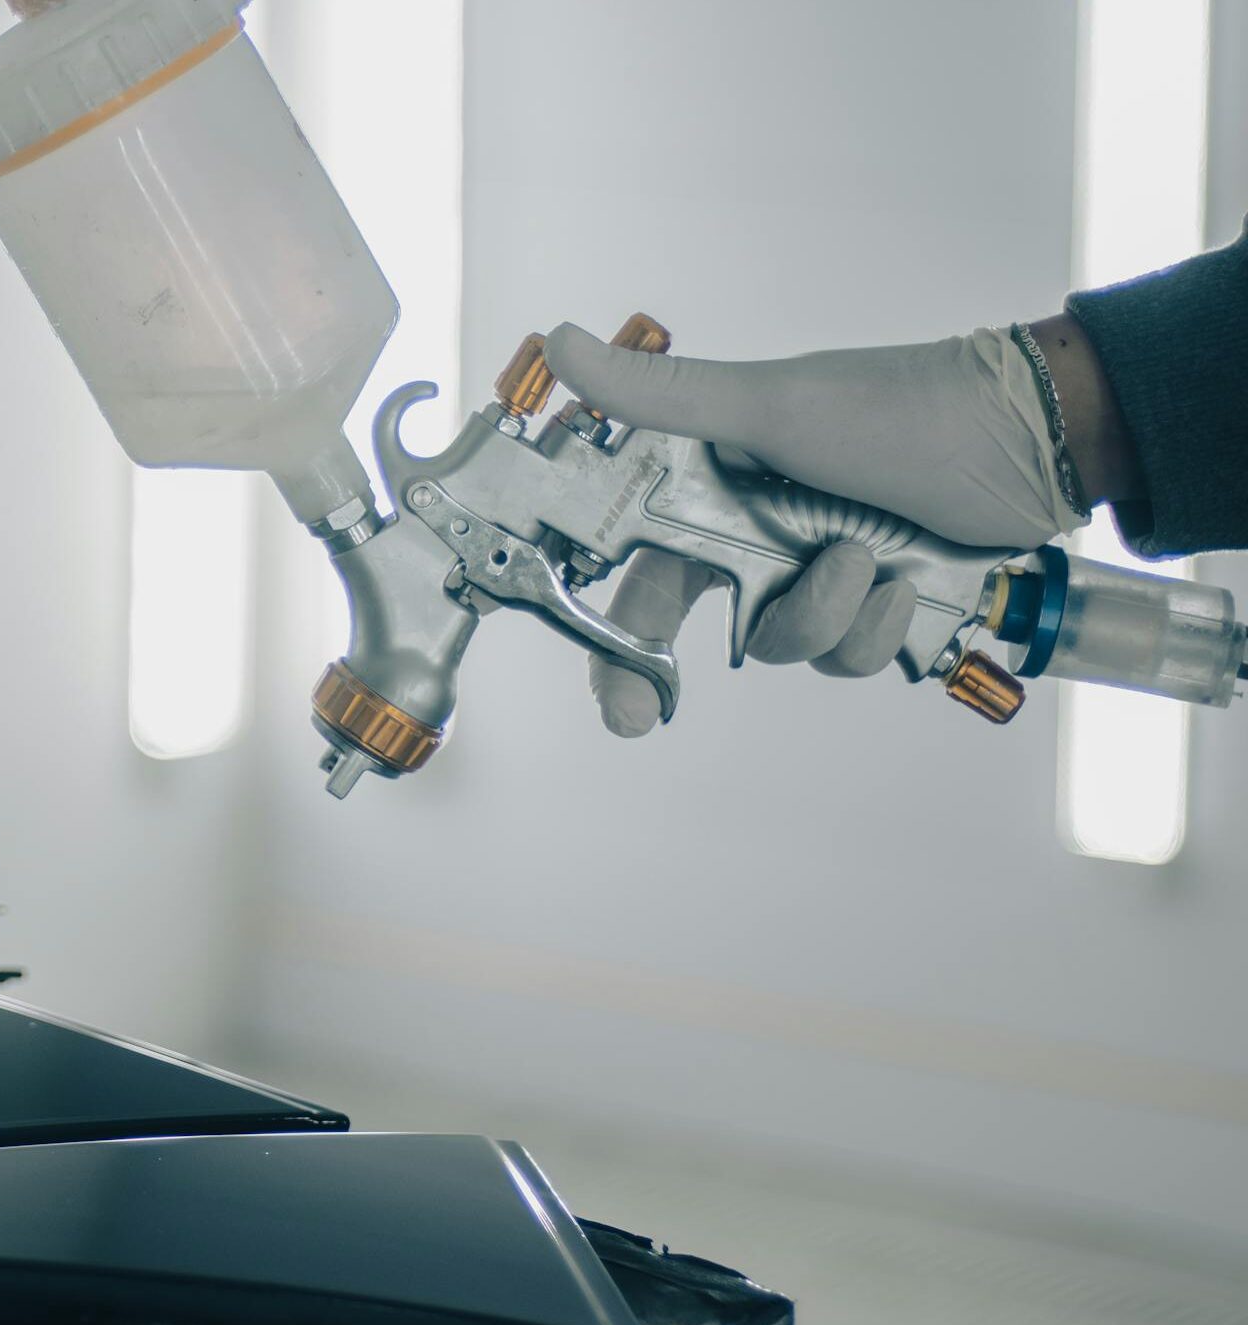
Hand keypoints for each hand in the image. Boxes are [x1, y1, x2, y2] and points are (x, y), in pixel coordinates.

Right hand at [542, 322, 1089, 736]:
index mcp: (718, 484)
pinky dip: (875, 627)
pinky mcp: (872, 602)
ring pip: (779, 643)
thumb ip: (664, 394)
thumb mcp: (773, 404)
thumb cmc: (904, 409)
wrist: (1033, 442)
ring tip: (866, 559)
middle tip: (642, 712)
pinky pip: (847, 654)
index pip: (632, 557)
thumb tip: (560, 343)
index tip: (582, 672)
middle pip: (687, 619)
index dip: (602, 619)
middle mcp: (756, 530)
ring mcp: (814, 568)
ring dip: (822, 616)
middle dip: (660, 672)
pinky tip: (904, 586)